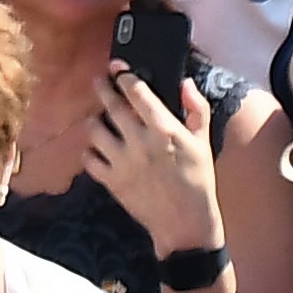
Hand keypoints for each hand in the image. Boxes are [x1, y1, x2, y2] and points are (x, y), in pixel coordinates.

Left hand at [83, 64, 230, 264]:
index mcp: (163, 128)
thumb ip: (197, 109)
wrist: (186, 225)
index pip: (136, 91)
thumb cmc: (198, 182)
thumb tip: (185, 83)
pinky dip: (90, 152)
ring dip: (94, 120)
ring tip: (98, 119)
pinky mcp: (112, 181)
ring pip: (94, 129)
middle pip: (111, 104)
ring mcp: (122, 161)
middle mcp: (139, 141)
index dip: (124, 74)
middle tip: (100, 81)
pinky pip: (89, 159)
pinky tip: (97, 150)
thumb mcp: (204, 143)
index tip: (118, 67)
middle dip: (103, 88)